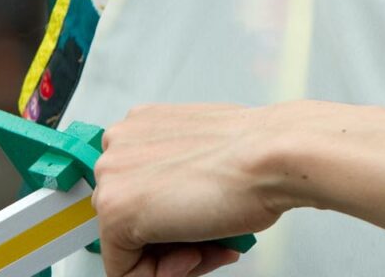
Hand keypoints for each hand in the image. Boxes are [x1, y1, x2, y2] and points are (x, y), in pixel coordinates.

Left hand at [92, 102, 288, 276]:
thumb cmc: (255, 155)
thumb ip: (178, 174)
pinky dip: (158, 276)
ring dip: (167, 258)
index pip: (137, 188)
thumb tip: (174, 207)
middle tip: (203, 246)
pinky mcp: (114, 210)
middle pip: (128, 215)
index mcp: (143, 123)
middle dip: (168, 240)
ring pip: (123, 242)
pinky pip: (121, 269)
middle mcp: (120, 141)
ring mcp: (112, 174)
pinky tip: (193, 254)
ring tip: (204, 249)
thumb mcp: (204, 155)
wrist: (271, 157)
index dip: (170, 218)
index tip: (195, 227)